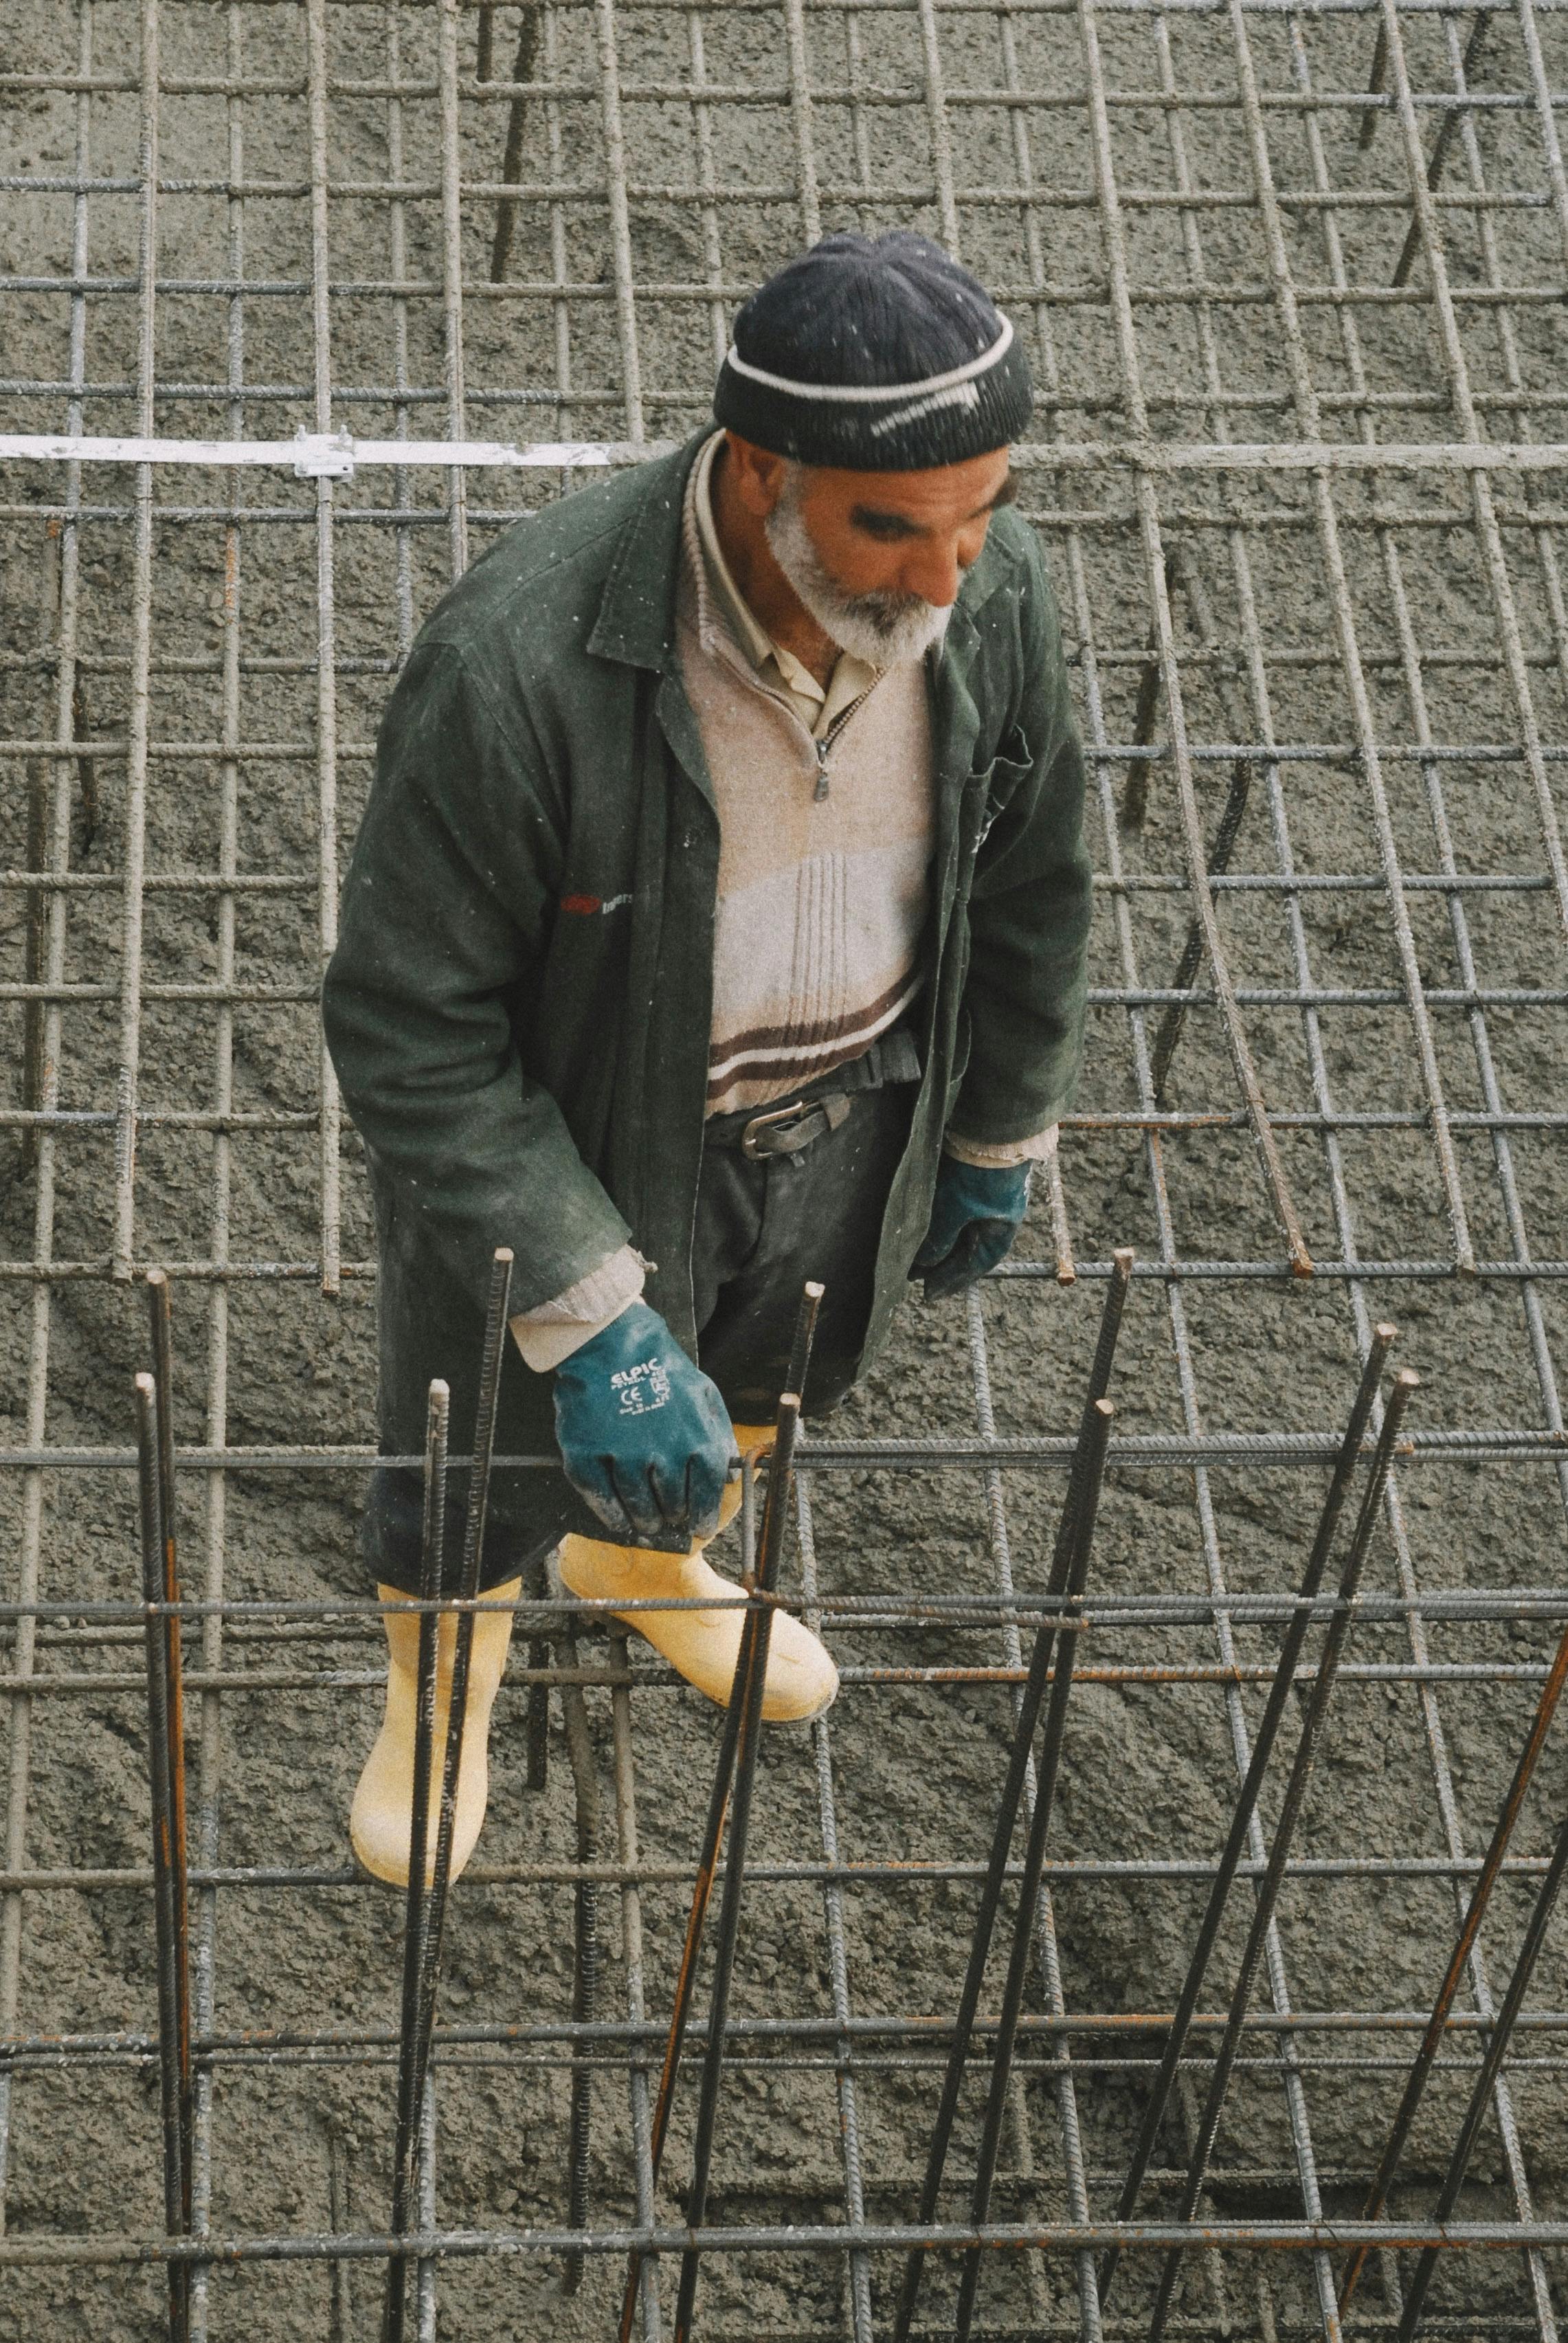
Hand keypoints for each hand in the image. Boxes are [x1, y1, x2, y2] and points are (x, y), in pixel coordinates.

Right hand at [553, 1302, 736, 1542]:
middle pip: (672, 1507)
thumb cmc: (662, 1372)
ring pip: (639, 1509)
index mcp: (697, 1440)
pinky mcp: (586, 1456)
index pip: (706, 1495)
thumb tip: (729, 1477)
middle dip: (674, 1518)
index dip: (704, 1517)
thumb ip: (718, 1437)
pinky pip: (602, 1500)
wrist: (612, 1345)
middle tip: (669, 1519)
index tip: (700, 1527)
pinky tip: (619, 1520)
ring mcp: (622, 1456)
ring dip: (645, 1522)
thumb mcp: (705, 1397)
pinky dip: (613, 1516)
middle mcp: (662, 1453)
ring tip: (647, 1523)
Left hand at [911, 1157, 1030, 1301]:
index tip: (929, 1294)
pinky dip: (937, 1219)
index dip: (951, 1281)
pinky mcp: (969, 1176)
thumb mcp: (955, 1210)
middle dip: (940, 1263)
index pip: (975, 1265)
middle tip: (913, 1275)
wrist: (991, 1124)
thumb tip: (924, 1266)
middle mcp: (994, 1215)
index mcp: (1001, 1228)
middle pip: (965, 1248)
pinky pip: (952, 1207)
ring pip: (957, 1227)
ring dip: (936, 1240)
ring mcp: (983, 1195)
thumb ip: (940, 1239)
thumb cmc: (979, 1170)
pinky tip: (921, 1220)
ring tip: (912, 1251)